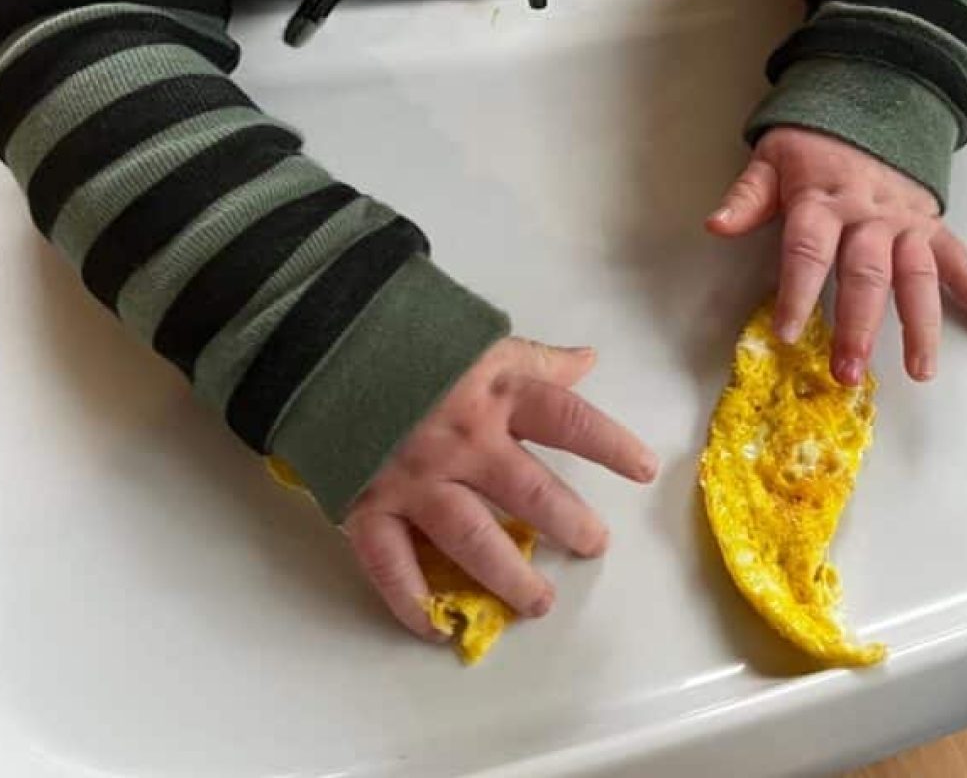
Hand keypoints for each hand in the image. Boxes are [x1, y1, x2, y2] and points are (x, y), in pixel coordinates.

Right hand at [344, 336, 657, 639]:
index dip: (610, 445)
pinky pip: (391, 564)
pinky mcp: (367, 504)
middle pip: (530, 491)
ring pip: (472, 539)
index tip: (644, 470)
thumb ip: (536, 358)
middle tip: (594, 546)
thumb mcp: (480, 338)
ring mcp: (415, 478)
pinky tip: (437, 627)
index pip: (567, 420)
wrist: (322, 341)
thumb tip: (589, 361)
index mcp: (495, 393)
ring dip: (510, 576)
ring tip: (540, 601)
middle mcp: (463, 440)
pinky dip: (412, 602)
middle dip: (569, 523)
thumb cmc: (411, 339)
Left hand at [707, 126, 966, 385]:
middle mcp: (867, 214)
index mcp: (822, 199)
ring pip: (916, 276)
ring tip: (920, 371)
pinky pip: (958, 259)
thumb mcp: (770, 160)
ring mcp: (904, 222)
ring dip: (919, 325)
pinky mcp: (930, 225)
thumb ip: (747, 198)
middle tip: (849, 372)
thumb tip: (717, 225)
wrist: (865, 105)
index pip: (808, 249)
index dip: (796, 291)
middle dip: (858, 325)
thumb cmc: (809, 146)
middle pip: (865, 273)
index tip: (786, 333)